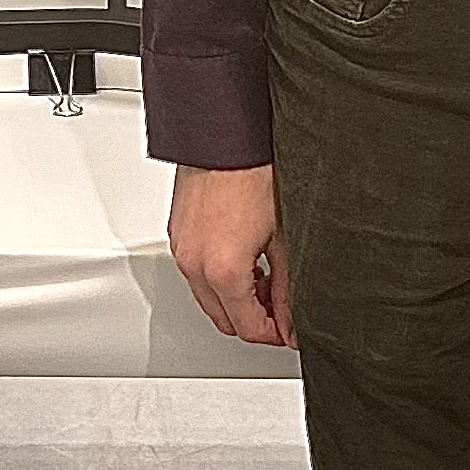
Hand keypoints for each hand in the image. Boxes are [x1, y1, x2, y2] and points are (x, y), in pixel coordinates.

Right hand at [169, 162, 294, 348]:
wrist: (224, 135)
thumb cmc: (255, 174)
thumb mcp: (285, 240)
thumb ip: (290, 290)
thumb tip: (293, 320)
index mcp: (222, 271)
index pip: (248, 330)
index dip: (276, 335)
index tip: (292, 329)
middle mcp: (194, 264)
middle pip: (224, 320)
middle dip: (254, 320)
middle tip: (283, 308)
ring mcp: (181, 248)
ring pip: (207, 297)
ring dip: (236, 299)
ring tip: (267, 278)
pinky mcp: (177, 233)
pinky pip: (196, 272)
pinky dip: (218, 277)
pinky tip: (244, 258)